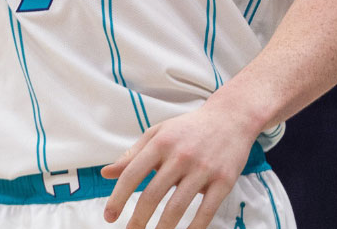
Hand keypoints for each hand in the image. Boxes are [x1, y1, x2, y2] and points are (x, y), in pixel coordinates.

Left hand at [99, 103, 257, 228]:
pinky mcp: (224, 180)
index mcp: (160, 143)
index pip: (132, 175)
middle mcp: (180, 155)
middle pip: (153, 195)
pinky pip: (206, 211)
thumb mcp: (157, 134)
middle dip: (138, 220)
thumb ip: (132, 155)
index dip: (118, 198)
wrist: (230, 118)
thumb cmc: (187, 129)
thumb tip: (106, 173)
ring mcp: (203, 168)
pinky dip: (194, 228)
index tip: (109, 216)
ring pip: (177, 207)